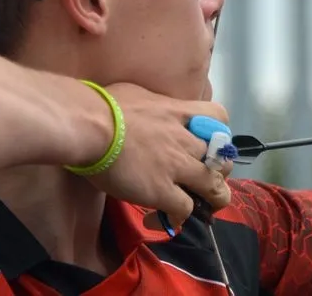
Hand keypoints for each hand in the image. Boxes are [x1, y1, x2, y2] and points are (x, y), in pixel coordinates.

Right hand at [83, 83, 233, 228]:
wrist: (89, 125)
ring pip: (213, 188)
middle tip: (204, 178)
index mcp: (179, 113)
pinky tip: (169, 217)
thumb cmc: (103, 105)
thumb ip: (153, 106)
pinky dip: (180, 216)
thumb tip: (147, 109)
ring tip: (202, 206)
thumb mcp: (138, 94)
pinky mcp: (162, 190)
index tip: (208, 141)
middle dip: (218, 171)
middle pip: (221, 158)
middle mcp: (184, 139)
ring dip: (212, 199)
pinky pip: (185, 208)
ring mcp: (176, 166)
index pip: (219, 117)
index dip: (220, 132)